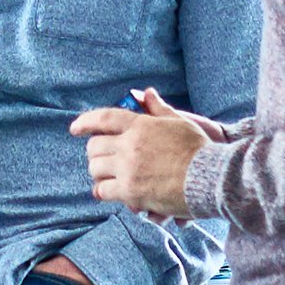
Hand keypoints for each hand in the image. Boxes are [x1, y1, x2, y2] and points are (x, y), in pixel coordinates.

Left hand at [78, 94, 215, 220]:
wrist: (210, 178)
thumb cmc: (199, 149)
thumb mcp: (179, 122)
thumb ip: (159, 109)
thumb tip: (146, 93)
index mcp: (140, 125)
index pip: (104, 118)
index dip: (85, 122)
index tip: (74, 129)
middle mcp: (130, 145)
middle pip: (95, 146)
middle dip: (94, 152)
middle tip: (99, 158)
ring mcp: (128, 168)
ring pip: (95, 168)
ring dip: (98, 172)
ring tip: (104, 175)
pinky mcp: (131, 191)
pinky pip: (103, 191)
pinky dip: (102, 191)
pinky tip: (105, 191)